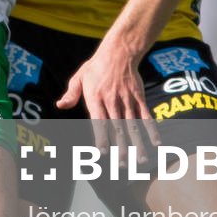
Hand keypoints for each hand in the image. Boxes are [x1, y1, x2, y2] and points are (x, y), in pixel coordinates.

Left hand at [58, 38, 158, 159]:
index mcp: (95, 98)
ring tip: (141, 160)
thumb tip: (60, 105)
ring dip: (138, 144)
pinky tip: (156, 143)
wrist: (119, 51)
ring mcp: (127, 99)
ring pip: (133, 125)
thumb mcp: (80, 77)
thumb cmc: (96, 66)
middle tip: (123, 165)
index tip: (102, 153)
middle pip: (117, 128)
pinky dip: (151, 129)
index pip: (99, 122)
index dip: (101, 137)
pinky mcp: (139, 96)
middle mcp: (112, 101)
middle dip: (121, 148)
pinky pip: (146, 115)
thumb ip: (71, 94)